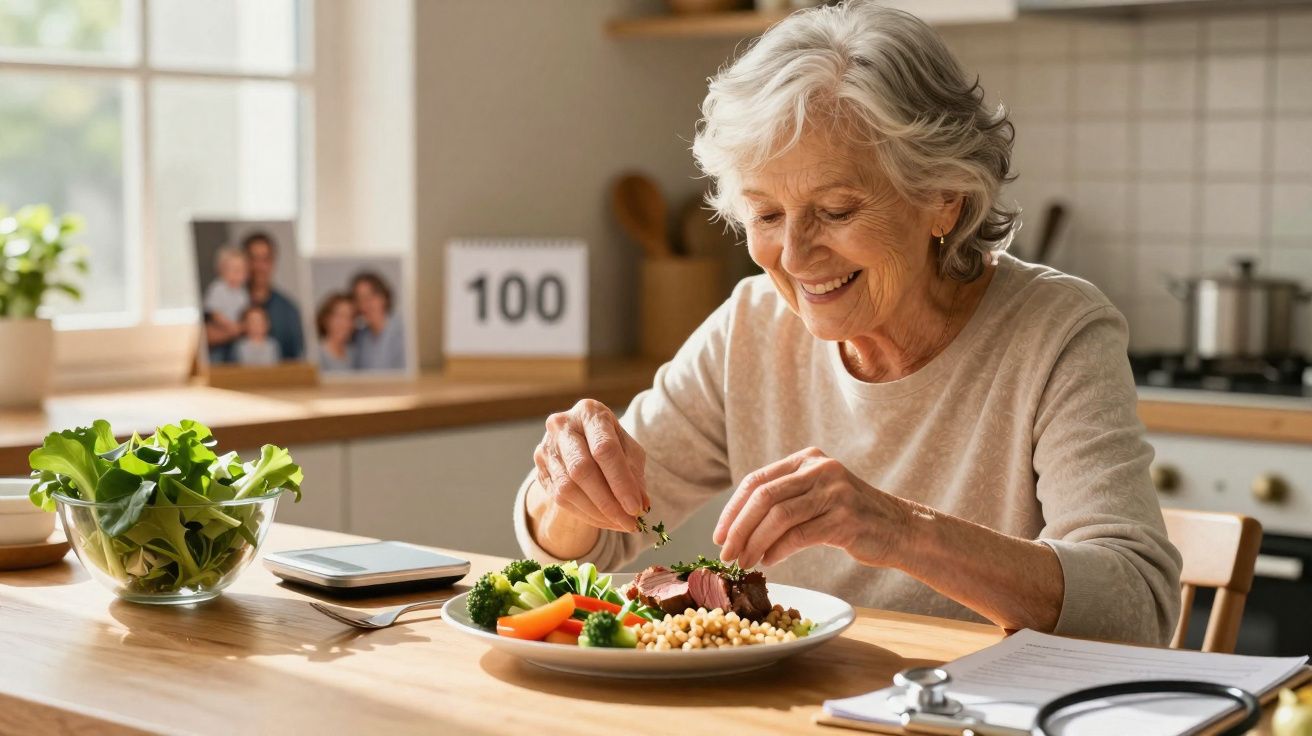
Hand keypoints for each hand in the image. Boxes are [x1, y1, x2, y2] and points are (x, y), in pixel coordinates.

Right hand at [533, 399, 648, 533]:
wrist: (579, 441)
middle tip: (629, 523)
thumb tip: (641, 506)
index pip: (604, 449)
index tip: (636, 508)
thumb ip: (635, 475)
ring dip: (597, 513)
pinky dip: (586, 515)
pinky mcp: (539, 469)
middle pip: (581, 469)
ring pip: (568, 489)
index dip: (621, 482)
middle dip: (608, 502)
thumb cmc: (609, 442)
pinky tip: (604, 521)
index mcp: (589, 412)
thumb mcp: (629, 450)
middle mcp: (562, 426)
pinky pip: (560, 499)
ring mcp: (546, 448)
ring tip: (620, 524)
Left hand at [713, 447, 908, 568]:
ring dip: (755, 543)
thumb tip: (737, 528)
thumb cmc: (851, 518)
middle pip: (764, 497)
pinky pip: (800, 535)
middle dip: (739, 528)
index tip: (718, 535)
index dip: (732, 510)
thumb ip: (785, 500)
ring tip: (744, 562)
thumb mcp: (817, 496)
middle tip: (725, 553)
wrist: (900, 529)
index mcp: (808, 460)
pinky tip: (769, 562)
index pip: (757, 481)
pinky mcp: (845, 518)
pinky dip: (778, 550)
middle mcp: (820, 469)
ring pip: (779, 517)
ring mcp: (834, 492)